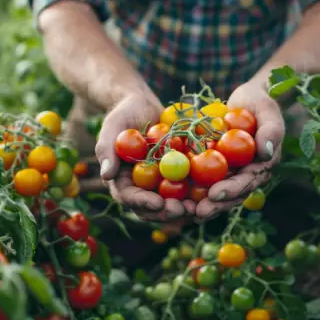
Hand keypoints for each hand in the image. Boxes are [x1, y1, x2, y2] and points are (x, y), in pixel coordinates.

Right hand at [95, 94, 195, 220]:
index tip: (157, 203)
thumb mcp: (113, 126)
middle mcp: (141, 188)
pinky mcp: (178, 177)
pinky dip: (199, 195)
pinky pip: (189, 190)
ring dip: (185, 210)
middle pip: (152, 208)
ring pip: (172, 204)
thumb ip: (107, 149)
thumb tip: (106, 175)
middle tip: (182, 210)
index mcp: (122, 180)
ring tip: (199, 208)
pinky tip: (212, 194)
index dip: (142, 203)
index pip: (129, 197)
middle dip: (167, 213)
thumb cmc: (125, 114)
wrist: (145, 106)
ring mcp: (160, 184)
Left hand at [196, 80, 284, 219]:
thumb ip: (270, 131)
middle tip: (198, 212)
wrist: (247, 99)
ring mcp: (229, 173)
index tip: (216, 194)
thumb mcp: (267, 111)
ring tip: (185, 212)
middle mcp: (245, 174)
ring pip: (215, 192)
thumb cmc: (260, 102)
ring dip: (201, 203)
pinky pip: (201, 179)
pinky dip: (190, 188)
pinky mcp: (214, 167)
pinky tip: (175, 197)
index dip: (232, 190)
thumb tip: (266, 152)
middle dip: (214, 205)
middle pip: (230, 194)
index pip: (247, 182)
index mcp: (261, 166)